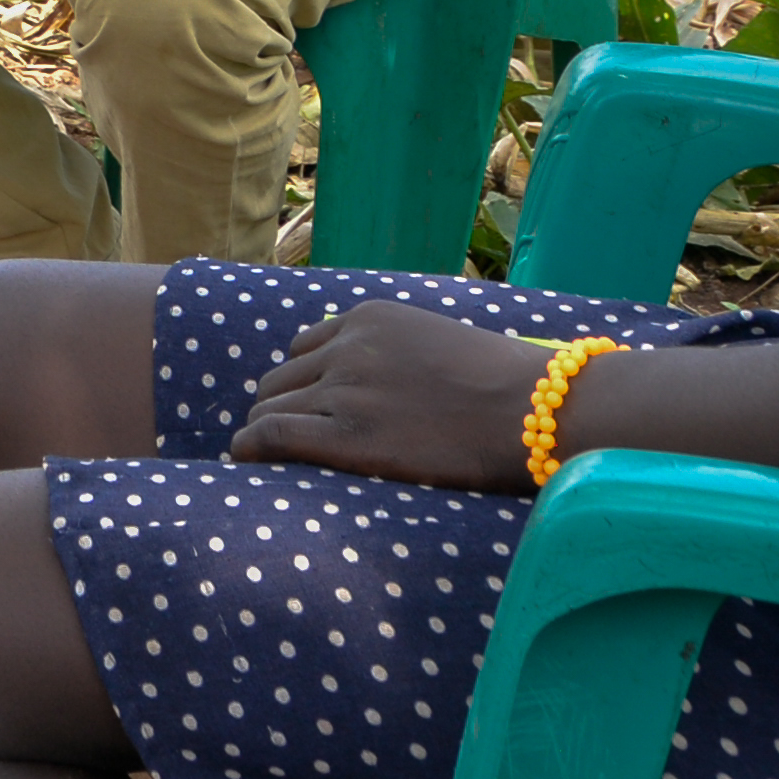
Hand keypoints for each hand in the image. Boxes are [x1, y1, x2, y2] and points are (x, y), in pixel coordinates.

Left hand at [228, 296, 565, 492]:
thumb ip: (394, 355)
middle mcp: (348, 348)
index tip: (302, 407)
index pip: (305, 348)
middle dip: (279, 407)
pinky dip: (249, 446)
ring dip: (263, 430)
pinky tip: (243, 460)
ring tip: (263, 457)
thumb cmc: (505, 387)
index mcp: (369, 318)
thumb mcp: (436, 344)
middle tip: (279, 440)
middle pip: (281, 378)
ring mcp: (344, 389)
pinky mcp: (346, 434)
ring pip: (270, 406)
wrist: (535, 410)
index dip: (301, 382)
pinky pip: (272, 434)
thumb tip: (379, 387)